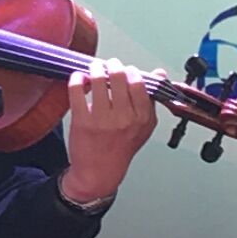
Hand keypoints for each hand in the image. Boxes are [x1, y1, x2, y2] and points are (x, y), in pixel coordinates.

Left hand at [59, 61, 154, 207]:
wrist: (99, 172)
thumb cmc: (122, 147)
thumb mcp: (145, 126)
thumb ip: (152, 99)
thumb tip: (160, 73)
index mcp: (142, 118)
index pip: (138, 82)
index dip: (130, 71)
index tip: (125, 70)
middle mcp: (123, 118)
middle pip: (118, 76)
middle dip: (112, 65)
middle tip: (108, 65)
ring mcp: (101, 120)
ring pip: (97, 80)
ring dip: (94, 68)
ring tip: (93, 69)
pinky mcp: (81, 121)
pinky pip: (76, 90)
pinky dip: (76, 79)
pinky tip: (79, 79)